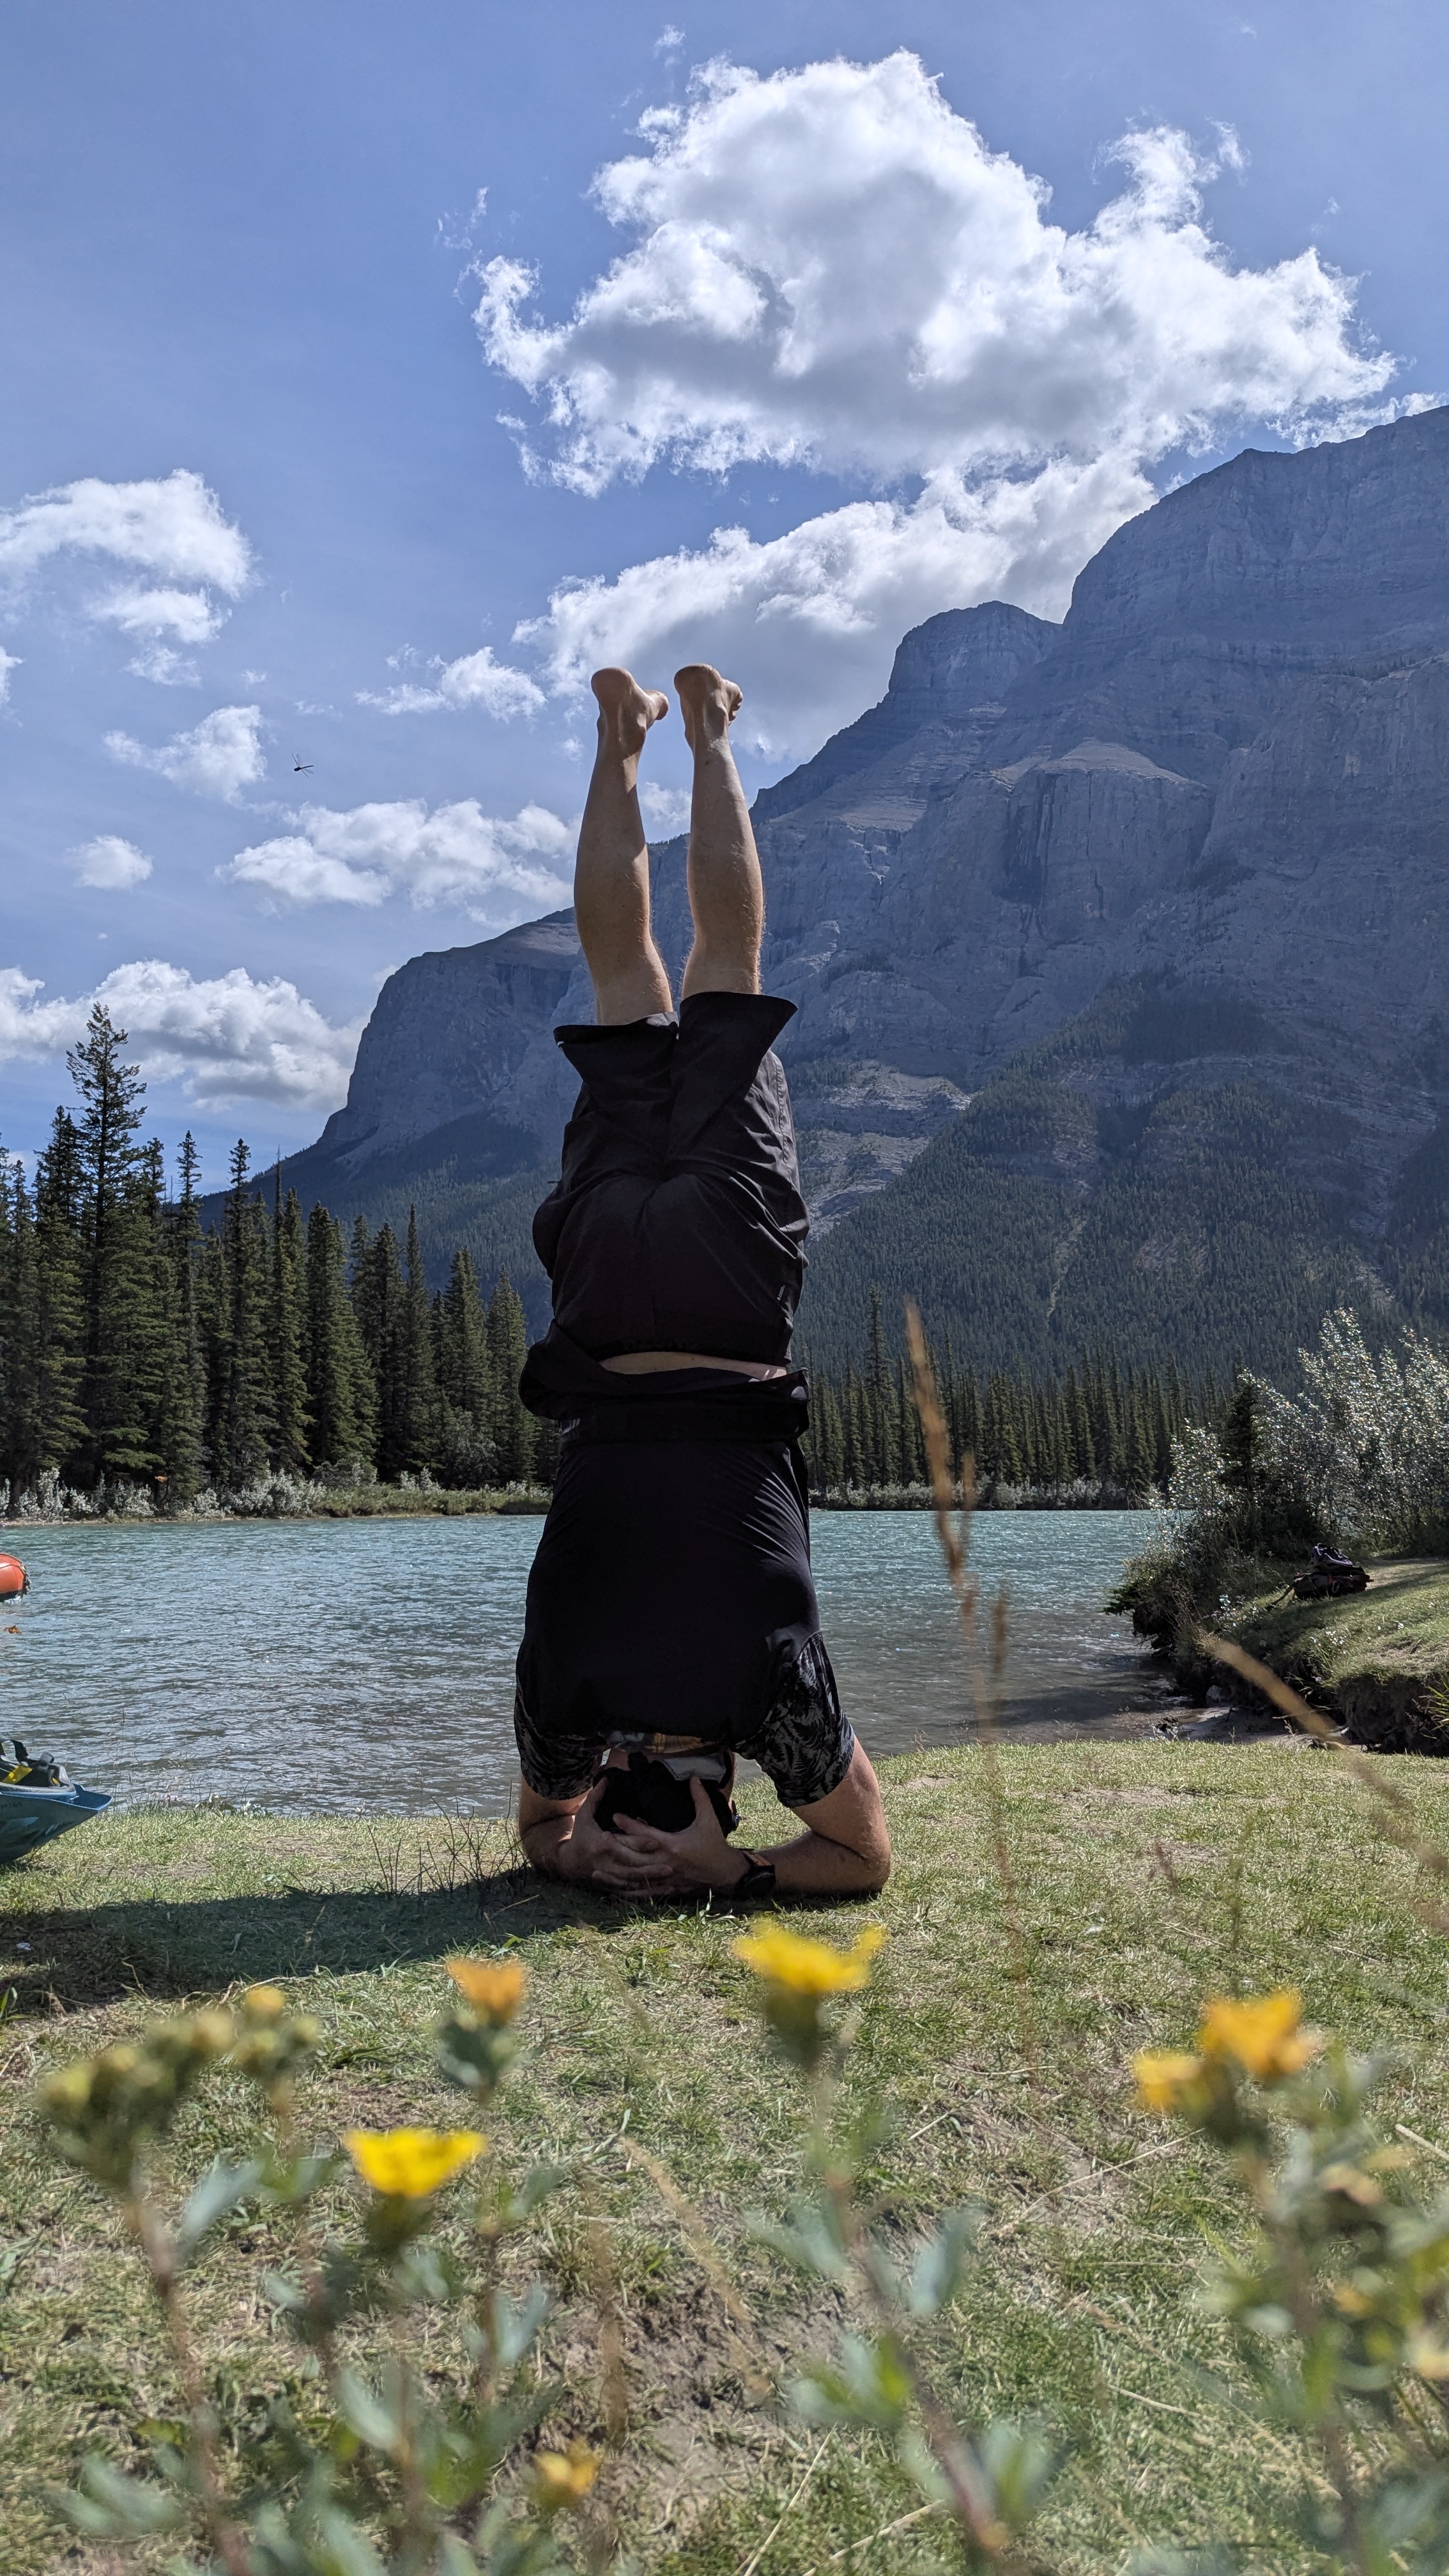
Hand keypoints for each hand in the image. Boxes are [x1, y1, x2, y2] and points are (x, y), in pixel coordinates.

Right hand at [547, 1778, 697, 1895]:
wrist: (569, 1862)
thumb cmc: (580, 1834)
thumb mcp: (584, 1814)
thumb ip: (596, 1797)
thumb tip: (606, 1778)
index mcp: (602, 1844)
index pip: (624, 1844)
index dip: (640, 1843)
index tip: (657, 1841)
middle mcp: (607, 1863)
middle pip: (631, 1867)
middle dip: (651, 1868)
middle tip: (671, 1866)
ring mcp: (610, 1876)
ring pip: (633, 1883)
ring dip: (651, 1883)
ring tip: (671, 1881)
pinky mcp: (613, 1885)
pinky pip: (631, 1892)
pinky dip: (646, 1893)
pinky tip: (662, 1892)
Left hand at [606, 1776, 749, 1894]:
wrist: (724, 1873)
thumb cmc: (715, 1845)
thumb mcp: (709, 1819)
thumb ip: (700, 1797)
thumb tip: (693, 1777)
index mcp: (673, 1844)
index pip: (645, 1833)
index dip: (629, 1824)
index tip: (614, 1816)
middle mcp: (664, 1862)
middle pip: (634, 1857)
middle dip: (616, 1849)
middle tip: (599, 1839)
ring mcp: (664, 1878)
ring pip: (635, 1878)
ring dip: (616, 1876)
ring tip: (597, 1873)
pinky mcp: (666, 1889)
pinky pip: (644, 1893)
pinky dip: (628, 1893)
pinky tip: (615, 1892)